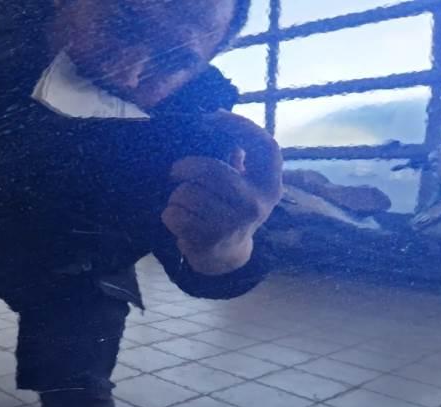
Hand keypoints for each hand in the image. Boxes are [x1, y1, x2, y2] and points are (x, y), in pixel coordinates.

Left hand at [161, 110, 282, 274]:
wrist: (226, 255)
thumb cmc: (230, 208)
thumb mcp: (244, 184)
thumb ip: (236, 157)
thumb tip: (214, 121)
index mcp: (270, 185)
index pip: (265, 146)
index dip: (240, 126)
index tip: (214, 116)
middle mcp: (256, 204)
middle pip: (211, 171)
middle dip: (185, 167)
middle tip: (176, 170)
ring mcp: (234, 223)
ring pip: (188, 193)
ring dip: (176, 195)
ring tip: (182, 201)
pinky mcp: (209, 239)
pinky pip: (175, 214)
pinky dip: (170, 213)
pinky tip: (178, 217)